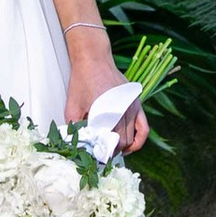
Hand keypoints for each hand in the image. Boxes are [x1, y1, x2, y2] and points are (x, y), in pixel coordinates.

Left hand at [63, 39, 146, 153]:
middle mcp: (123, 112)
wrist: (94, 58)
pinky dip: (139, 140)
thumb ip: (74, 126)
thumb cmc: (82, 80)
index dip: (103, 154)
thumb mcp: (72, 106)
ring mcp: (132, 108)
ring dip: (124, 147)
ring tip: (114, 151)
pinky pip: (144, 127)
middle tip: (103, 155)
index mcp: (107, 114)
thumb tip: (77, 143)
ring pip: (132, 138)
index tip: (97, 158)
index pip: (109, 144)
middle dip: (113, 152)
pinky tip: (131, 145)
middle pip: (122, 142)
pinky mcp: (136, 103)